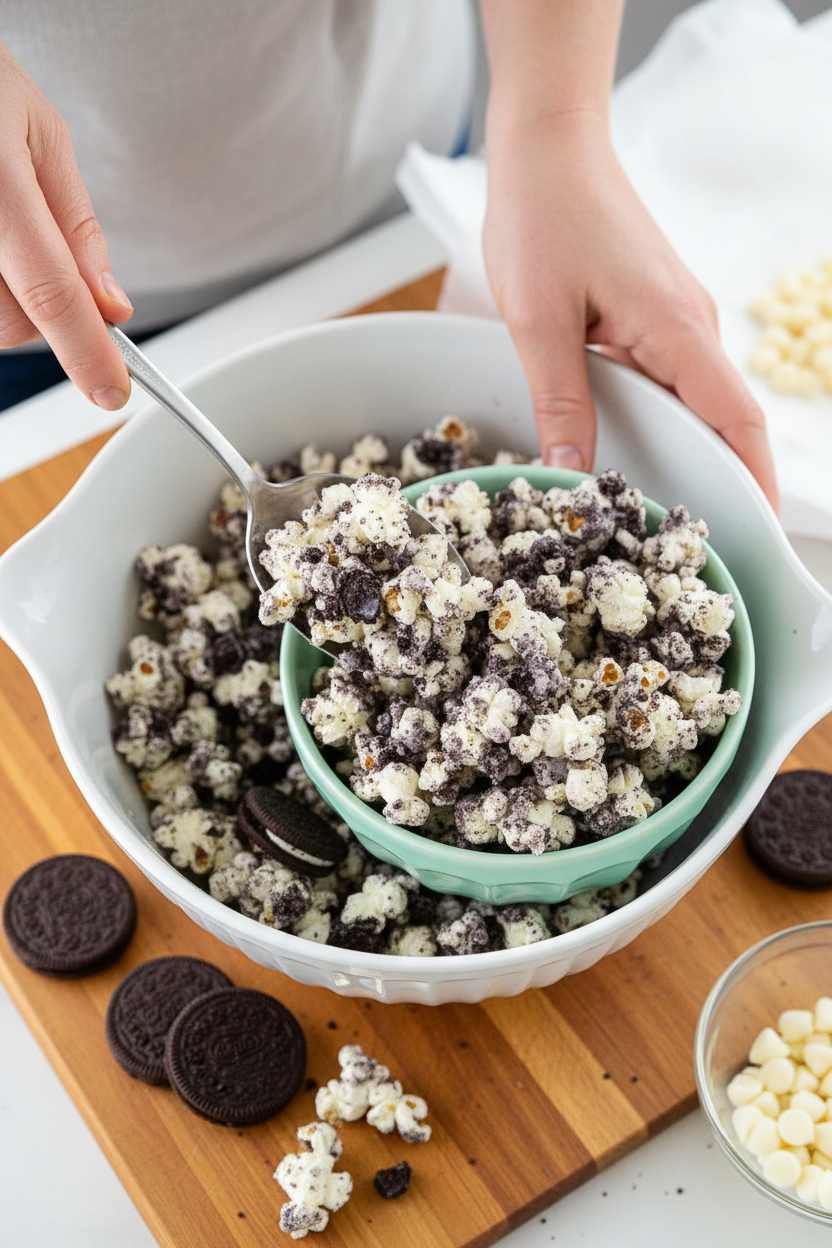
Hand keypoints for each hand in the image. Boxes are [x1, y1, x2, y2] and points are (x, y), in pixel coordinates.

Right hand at [0, 41, 131, 408]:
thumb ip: (77, 227)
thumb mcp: (42, 134)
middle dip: (44, 310)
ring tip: (5, 230)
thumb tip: (111, 307)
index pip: (51, 294)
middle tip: (40, 247)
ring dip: (9, 299)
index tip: (111, 391)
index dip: (87, 352)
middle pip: (13, 321)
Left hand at [482, 111, 779, 510]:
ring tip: (655, 510)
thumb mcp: (538, 321)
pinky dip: (658, 418)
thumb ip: (560, 399)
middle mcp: (691, 326)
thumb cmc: (544, 217)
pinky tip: (625, 448)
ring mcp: (676, 319)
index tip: (758, 530)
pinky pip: (668, 378)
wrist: (548, 146)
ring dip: (684, 450)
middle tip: (689, 543)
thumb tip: (574, 472)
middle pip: (723, 418)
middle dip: (718, 479)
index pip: (736, 419)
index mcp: (677, 328)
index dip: (753, 478)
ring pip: (692, 401)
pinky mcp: (654, 313)